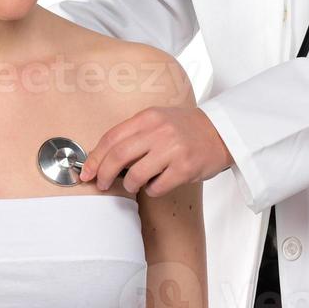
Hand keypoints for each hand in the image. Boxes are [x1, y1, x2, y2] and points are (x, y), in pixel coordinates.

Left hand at [76, 107, 232, 196]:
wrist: (221, 132)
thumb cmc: (185, 128)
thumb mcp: (158, 120)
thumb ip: (133, 134)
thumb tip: (104, 157)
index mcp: (148, 117)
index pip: (112, 137)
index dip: (95, 157)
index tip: (87, 171)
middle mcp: (159, 132)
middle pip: (118, 156)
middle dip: (104, 174)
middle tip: (101, 184)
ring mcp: (172, 150)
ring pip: (136, 175)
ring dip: (129, 184)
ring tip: (134, 184)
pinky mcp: (184, 168)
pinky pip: (157, 187)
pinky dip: (151, 190)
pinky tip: (156, 184)